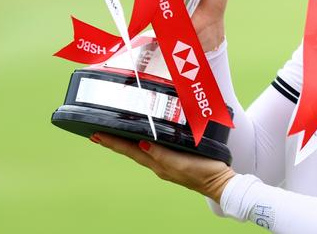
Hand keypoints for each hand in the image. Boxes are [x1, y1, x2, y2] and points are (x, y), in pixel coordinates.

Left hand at [91, 132, 235, 202]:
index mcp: (158, 163)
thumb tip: (141, 143)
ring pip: (141, 149)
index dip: (113, 142)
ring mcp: (167, 161)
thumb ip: (161, 154)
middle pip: (131, 150)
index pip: (130, 150)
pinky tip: (145, 138)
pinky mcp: (177, 158)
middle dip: (115, 142)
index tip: (96, 135)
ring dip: (127, 142)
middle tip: (98, 134)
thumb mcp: (180, 163)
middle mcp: (159, 163)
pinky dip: (144, 142)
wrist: (220, 182)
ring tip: (115, 135)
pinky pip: (154, 148)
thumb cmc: (202, 173)